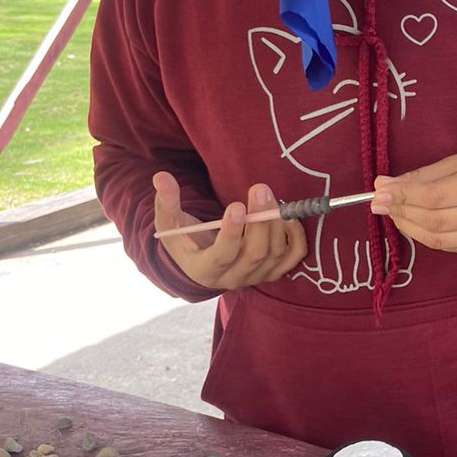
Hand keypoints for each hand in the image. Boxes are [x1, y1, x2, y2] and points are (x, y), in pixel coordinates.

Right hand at [153, 173, 305, 290]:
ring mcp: (255, 277)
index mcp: (204, 270)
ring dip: (277, 224)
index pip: (221, 256)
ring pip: (274, 254)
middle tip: (259, 189)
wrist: (203, 260)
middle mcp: (232, 279)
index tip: (236, 206)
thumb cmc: (185, 238)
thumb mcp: (170, 222)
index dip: (230, 233)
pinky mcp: (272, 272)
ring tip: (270, 196)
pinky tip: (288, 217)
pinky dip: (295, 238)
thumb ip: (166, 202)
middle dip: (260, 221)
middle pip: (253, 254)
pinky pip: (292, 259)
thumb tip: (161, 177)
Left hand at [370, 150, 456, 253]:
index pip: (437, 196)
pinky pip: (446, 246)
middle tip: (380, 203)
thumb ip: (422, 176)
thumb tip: (384, 186)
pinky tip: (412, 222)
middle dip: (402, 212)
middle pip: (436, 221)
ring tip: (394, 213)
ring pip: (438, 240)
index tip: (379, 193)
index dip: (404, 197)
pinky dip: (423, 235)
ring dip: (408, 227)